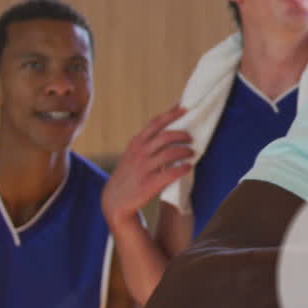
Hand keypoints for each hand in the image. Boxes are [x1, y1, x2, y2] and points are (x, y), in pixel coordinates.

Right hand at [102, 105, 193, 229]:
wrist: (115, 199)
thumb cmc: (130, 173)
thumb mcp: (133, 153)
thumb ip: (147, 141)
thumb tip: (169, 127)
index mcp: (137, 142)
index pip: (156, 122)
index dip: (172, 113)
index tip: (185, 108)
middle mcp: (140, 152)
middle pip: (166, 136)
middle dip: (182, 134)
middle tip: (191, 138)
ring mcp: (144, 167)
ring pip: (170, 153)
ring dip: (185, 151)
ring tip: (192, 153)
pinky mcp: (149, 183)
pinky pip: (171, 173)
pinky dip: (183, 168)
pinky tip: (188, 167)